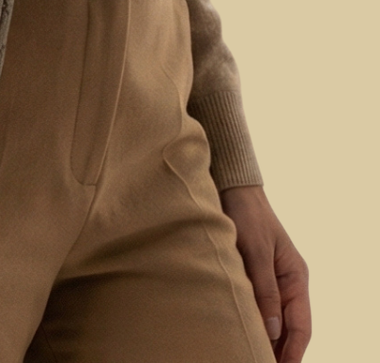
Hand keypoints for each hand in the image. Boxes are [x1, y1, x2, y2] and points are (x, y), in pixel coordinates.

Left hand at [220, 185, 310, 360]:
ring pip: (274, 320)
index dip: (293, 352)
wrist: (233, 189)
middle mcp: (288, 283)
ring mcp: (271, 281)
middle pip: (289, 328)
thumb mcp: (256, 251)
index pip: (301, 326)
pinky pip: (259, 307)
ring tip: (252, 357)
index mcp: (296, 278)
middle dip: (280, 352)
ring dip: (267, 340)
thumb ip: (265, 289)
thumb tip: (273, 330)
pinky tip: (244, 335)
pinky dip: (255, 324)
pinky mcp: (254, 277)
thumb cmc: (247, 215)